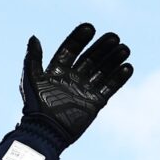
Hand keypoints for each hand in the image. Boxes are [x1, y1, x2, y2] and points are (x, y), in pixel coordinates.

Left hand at [21, 23, 133, 146]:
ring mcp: (84, 90)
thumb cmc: (36, 107)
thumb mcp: (31, 80)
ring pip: (102, 70)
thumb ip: (32, 59)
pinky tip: (127, 67)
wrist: (46, 132)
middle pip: (90, 57)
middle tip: (113, 37)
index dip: (79, 39)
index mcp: (56, 71)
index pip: (70, 50)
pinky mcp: (94, 102)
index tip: (90, 27)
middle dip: (102, 47)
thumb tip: (34, 37)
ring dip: (113, 58)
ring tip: (124, 49)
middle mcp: (72, 78)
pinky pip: (110, 87)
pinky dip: (119, 78)